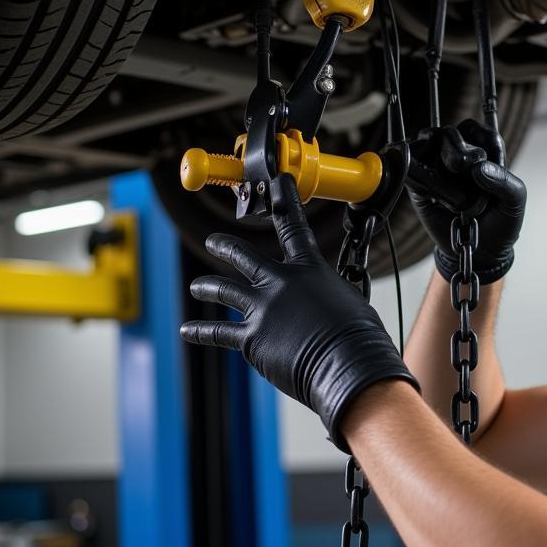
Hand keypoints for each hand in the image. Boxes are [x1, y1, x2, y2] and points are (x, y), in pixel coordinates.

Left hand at [179, 174, 417, 450]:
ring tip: (198, 286)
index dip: (284, 200)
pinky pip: (219, 332)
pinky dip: (201, 331)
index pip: (293, 226)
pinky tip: (187, 330)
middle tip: (214, 241)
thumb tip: (324, 301)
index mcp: (309, 268)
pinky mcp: (251, 338)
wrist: (346, 363)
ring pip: (225, 290)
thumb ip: (328, 292)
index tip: (276, 183)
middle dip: (225, 246)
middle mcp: (280, 282)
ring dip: (207, 286)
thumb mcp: (349, 299)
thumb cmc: (359, 336)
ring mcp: (262, 309)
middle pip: (244, 256)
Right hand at [407, 118, 526, 284]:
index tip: (484, 160)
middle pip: (449, 133)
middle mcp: (459, 155)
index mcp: (485, 152)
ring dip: (439, 161)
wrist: (478, 252)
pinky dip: (420, 176)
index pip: (479, 129)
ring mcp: (437, 167)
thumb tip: (478, 168)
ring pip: (428, 143)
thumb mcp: (514, 201)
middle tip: (463, 169)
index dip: (481, 140)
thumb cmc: (500, 222)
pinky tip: (435, 196)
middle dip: (457, 149)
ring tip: (452, 189)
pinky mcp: (419, 183)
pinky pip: (411, 168)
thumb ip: (505, 181)